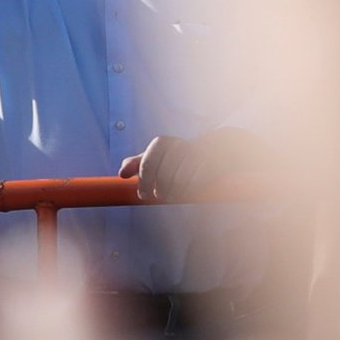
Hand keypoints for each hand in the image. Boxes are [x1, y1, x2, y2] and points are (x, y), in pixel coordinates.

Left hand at [122, 129, 265, 203]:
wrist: (217, 148)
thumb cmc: (180, 157)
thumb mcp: (157, 158)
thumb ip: (138, 163)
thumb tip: (122, 174)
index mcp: (162, 143)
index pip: (148, 162)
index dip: (144, 181)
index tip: (143, 195)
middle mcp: (179, 145)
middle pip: (164, 173)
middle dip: (160, 188)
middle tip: (159, 197)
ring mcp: (197, 152)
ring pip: (181, 179)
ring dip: (176, 192)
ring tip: (174, 196)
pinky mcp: (213, 161)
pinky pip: (198, 180)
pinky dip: (192, 189)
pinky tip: (190, 192)